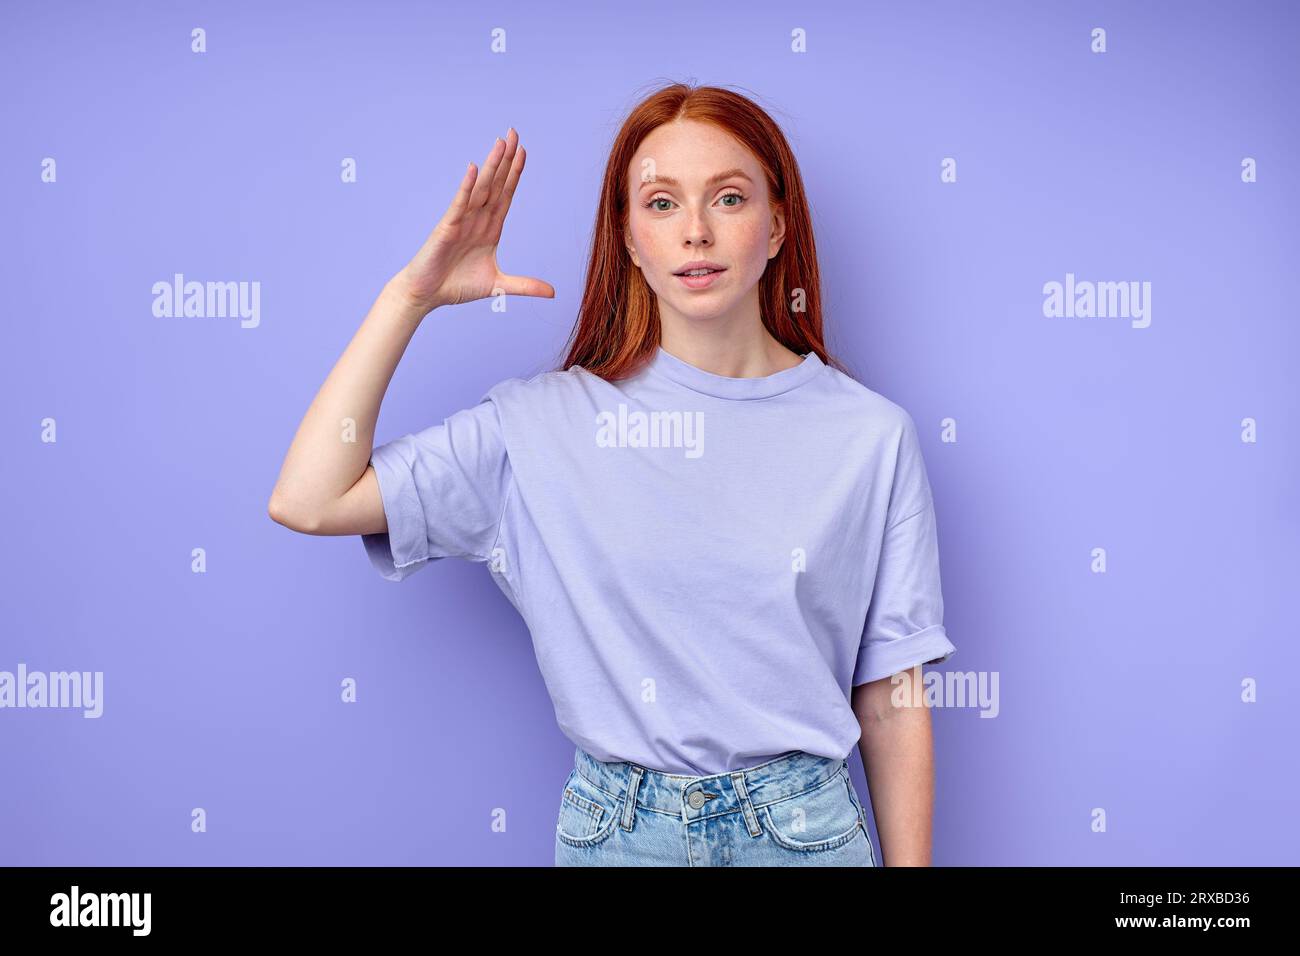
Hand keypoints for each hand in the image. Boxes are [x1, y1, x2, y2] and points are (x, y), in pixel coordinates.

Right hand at [393, 128, 554, 313]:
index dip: (515, 174)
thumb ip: (525, 285)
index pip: (506, 195)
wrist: (427, 295)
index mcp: (490, 229)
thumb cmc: (457, 286)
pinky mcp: (447, 228)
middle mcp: (477, 220)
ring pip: (480, 189)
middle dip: (506, 159)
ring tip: (500, 142)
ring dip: (491, 166)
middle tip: (514, 132)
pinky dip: (467, 187)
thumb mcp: (499, 286)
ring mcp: (462, 221)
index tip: (524, 151)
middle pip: (496, 184)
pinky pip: (459, 204)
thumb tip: (553, 293)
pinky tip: (474, 169)